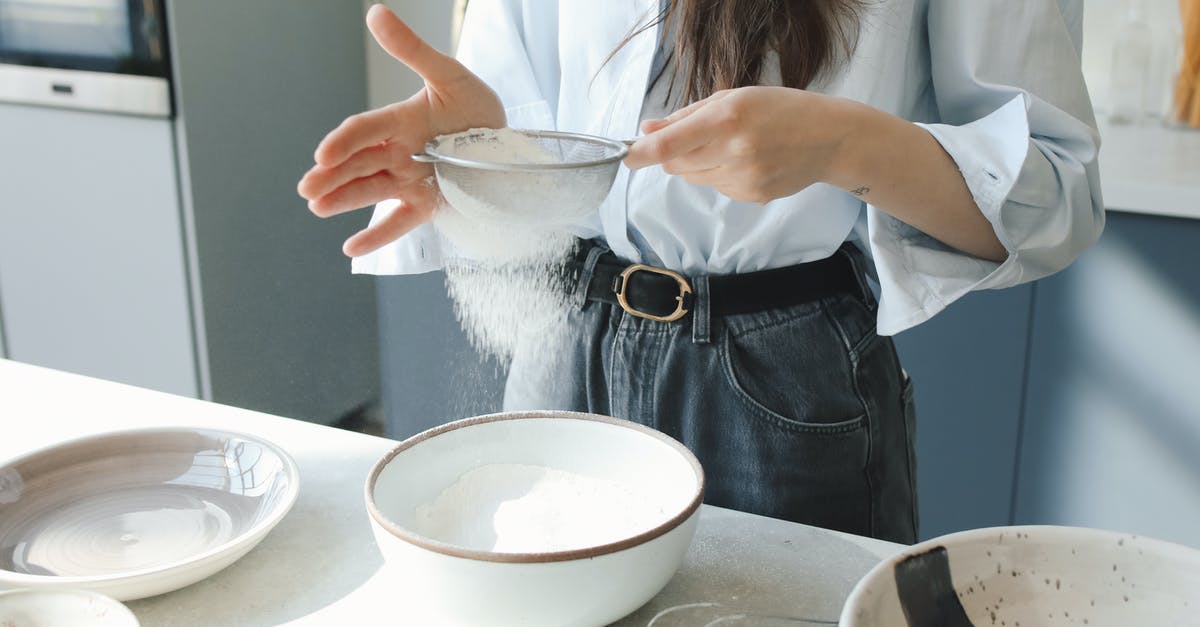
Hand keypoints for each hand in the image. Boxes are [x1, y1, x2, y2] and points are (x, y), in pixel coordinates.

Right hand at [297, 4, 503, 256]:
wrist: (507, 143)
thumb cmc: (476, 106)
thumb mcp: (448, 75)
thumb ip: (411, 50)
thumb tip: (375, 13)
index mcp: (400, 121)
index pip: (364, 131)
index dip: (343, 142)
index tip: (322, 154)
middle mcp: (399, 152)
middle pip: (359, 164)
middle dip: (331, 176)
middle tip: (307, 188)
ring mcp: (411, 180)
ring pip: (371, 191)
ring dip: (344, 201)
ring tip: (318, 209)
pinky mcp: (427, 204)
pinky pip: (399, 222)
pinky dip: (376, 236)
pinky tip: (351, 249)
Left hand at [626, 85, 1006, 261]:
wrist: (831, 138)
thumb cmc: (780, 109)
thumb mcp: (734, 98)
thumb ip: (688, 115)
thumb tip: (647, 129)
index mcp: (728, 118)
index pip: (671, 144)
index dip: (642, 153)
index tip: (626, 156)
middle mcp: (735, 150)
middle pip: (677, 164)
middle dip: (673, 154)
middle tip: (694, 137)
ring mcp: (744, 178)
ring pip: (695, 178)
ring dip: (699, 163)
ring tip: (732, 145)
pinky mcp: (752, 196)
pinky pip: (717, 188)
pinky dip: (721, 175)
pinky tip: (748, 160)